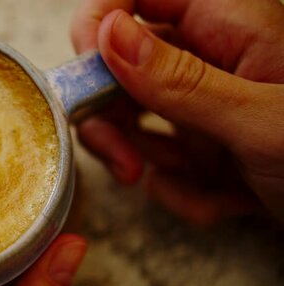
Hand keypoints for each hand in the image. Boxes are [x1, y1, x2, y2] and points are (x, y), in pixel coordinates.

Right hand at [71, 0, 283, 224]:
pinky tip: (224, 204)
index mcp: (229, 22)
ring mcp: (202, 101)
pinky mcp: (201, 142)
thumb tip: (108, 34)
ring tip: (202, 193)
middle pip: (117, 65)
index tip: (86, 75)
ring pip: (131, 118)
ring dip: (151, 164)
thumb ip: (179, 78)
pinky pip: (159, 159)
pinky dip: (179, 190)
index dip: (98, 25)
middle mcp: (208, 56)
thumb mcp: (259, 121)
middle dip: (113, 119)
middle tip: (124, 161)